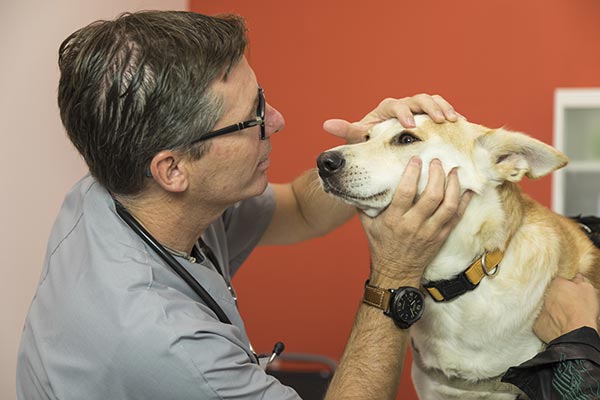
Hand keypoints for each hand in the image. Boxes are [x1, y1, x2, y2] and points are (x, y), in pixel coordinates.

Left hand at [323, 93, 459, 143]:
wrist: (382, 153)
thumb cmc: (370, 146)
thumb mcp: (359, 140)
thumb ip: (348, 132)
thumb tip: (326, 125)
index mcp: (386, 110)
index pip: (395, 105)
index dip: (403, 113)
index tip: (410, 126)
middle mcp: (403, 107)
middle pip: (418, 99)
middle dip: (429, 108)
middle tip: (438, 121)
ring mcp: (419, 111)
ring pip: (434, 101)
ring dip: (444, 108)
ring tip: (454, 121)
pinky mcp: (431, 119)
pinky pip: (444, 111)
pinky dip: (452, 115)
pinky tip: (461, 125)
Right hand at [360, 157, 471, 285]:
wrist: (396, 272)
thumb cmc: (380, 246)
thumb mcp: (368, 224)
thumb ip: (365, 203)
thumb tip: (360, 182)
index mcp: (394, 220)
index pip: (405, 192)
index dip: (412, 173)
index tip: (416, 159)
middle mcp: (413, 225)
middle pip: (431, 196)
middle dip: (437, 175)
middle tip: (437, 161)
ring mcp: (430, 232)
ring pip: (448, 205)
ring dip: (453, 186)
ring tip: (454, 171)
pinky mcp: (441, 236)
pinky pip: (457, 217)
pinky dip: (464, 202)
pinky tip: (467, 189)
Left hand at [534, 274, 599, 342]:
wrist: (576, 332)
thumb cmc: (583, 310)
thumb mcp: (588, 290)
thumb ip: (580, 280)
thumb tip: (576, 277)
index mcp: (556, 285)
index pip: (558, 280)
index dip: (566, 286)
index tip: (571, 291)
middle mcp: (545, 296)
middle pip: (551, 294)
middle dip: (559, 298)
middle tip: (570, 306)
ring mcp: (540, 310)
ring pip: (546, 308)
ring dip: (553, 311)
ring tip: (565, 317)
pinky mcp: (538, 325)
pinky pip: (543, 322)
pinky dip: (550, 324)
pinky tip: (559, 326)